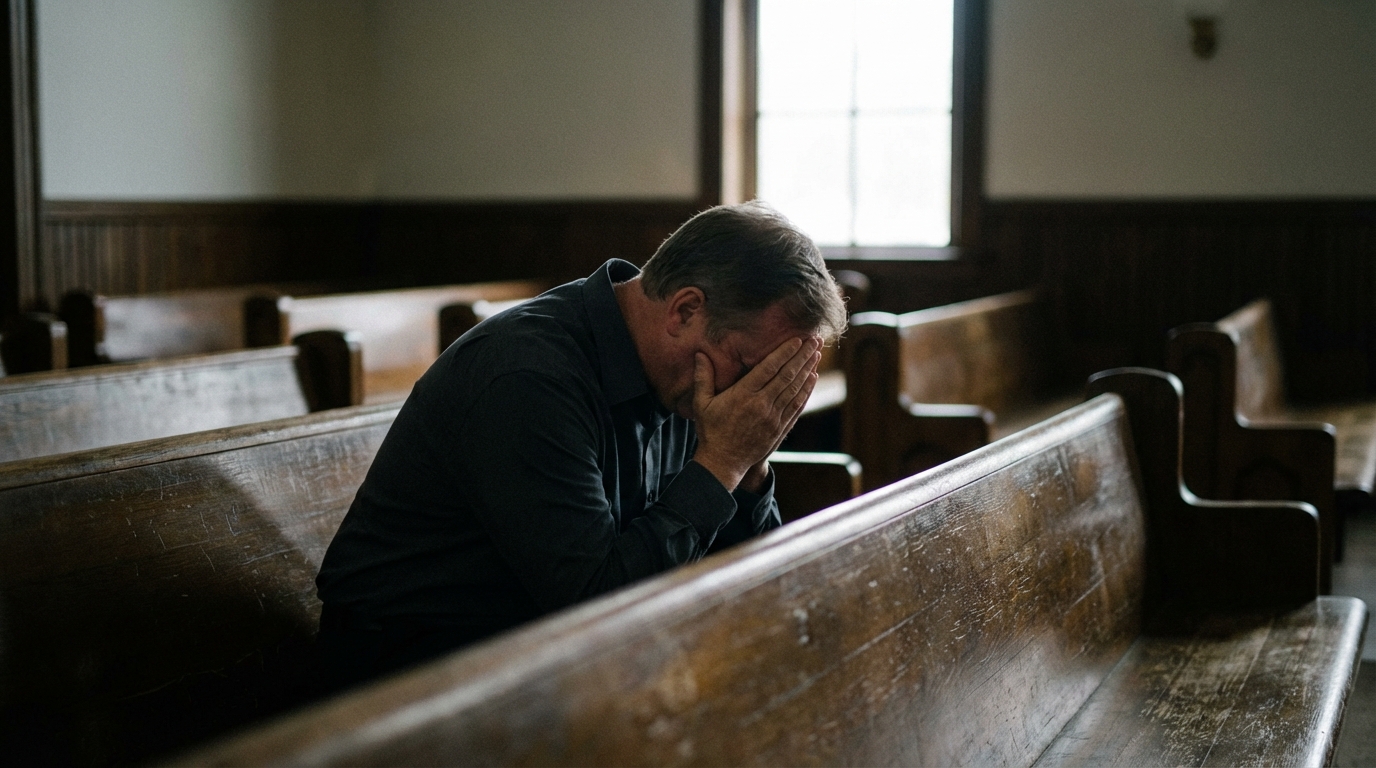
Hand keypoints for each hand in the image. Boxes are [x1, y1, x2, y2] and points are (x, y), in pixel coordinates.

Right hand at [692, 336, 820, 490]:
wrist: (723, 462)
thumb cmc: (711, 431)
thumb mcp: (701, 404)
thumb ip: (703, 378)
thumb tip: (700, 354)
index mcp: (743, 395)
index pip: (768, 368)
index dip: (784, 352)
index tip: (797, 340)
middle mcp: (762, 405)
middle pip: (787, 375)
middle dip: (802, 356)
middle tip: (816, 340)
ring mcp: (773, 418)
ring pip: (795, 389)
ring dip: (807, 370)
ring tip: (817, 354)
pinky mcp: (780, 429)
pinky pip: (796, 406)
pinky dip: (806, 391)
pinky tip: (813, 379)